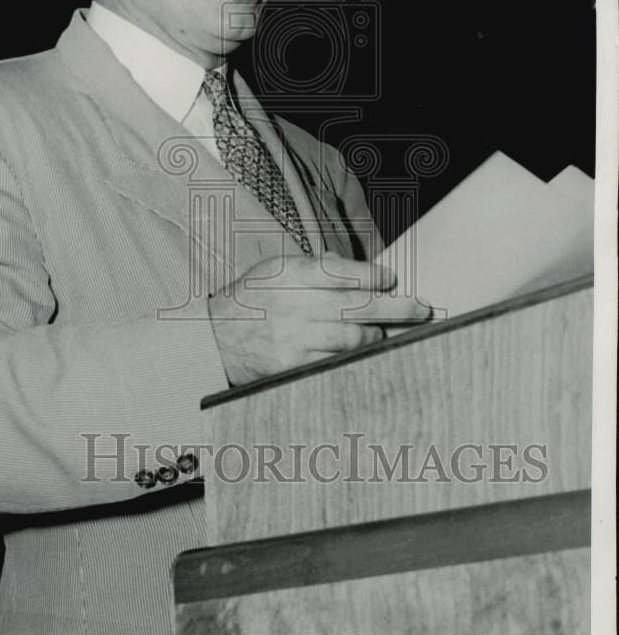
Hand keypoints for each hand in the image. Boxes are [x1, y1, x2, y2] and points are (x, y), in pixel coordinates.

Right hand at [208, 251, 430, 385]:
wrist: (214, 339)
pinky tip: (367, 353)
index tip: (392, 278)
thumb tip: (355, 269)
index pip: (342, 272)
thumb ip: (315, 268)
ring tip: (387, 331)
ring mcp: (294, 338)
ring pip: (353, 339)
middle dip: (396, 308)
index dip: (373, 276)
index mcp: (290, 274)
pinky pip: (337, 362)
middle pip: (357, 306)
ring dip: (377, 335)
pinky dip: (356, 358)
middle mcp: (294, 304)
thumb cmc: (250, 300)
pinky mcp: (294, 366)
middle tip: (420, 309)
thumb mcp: (275, 270)